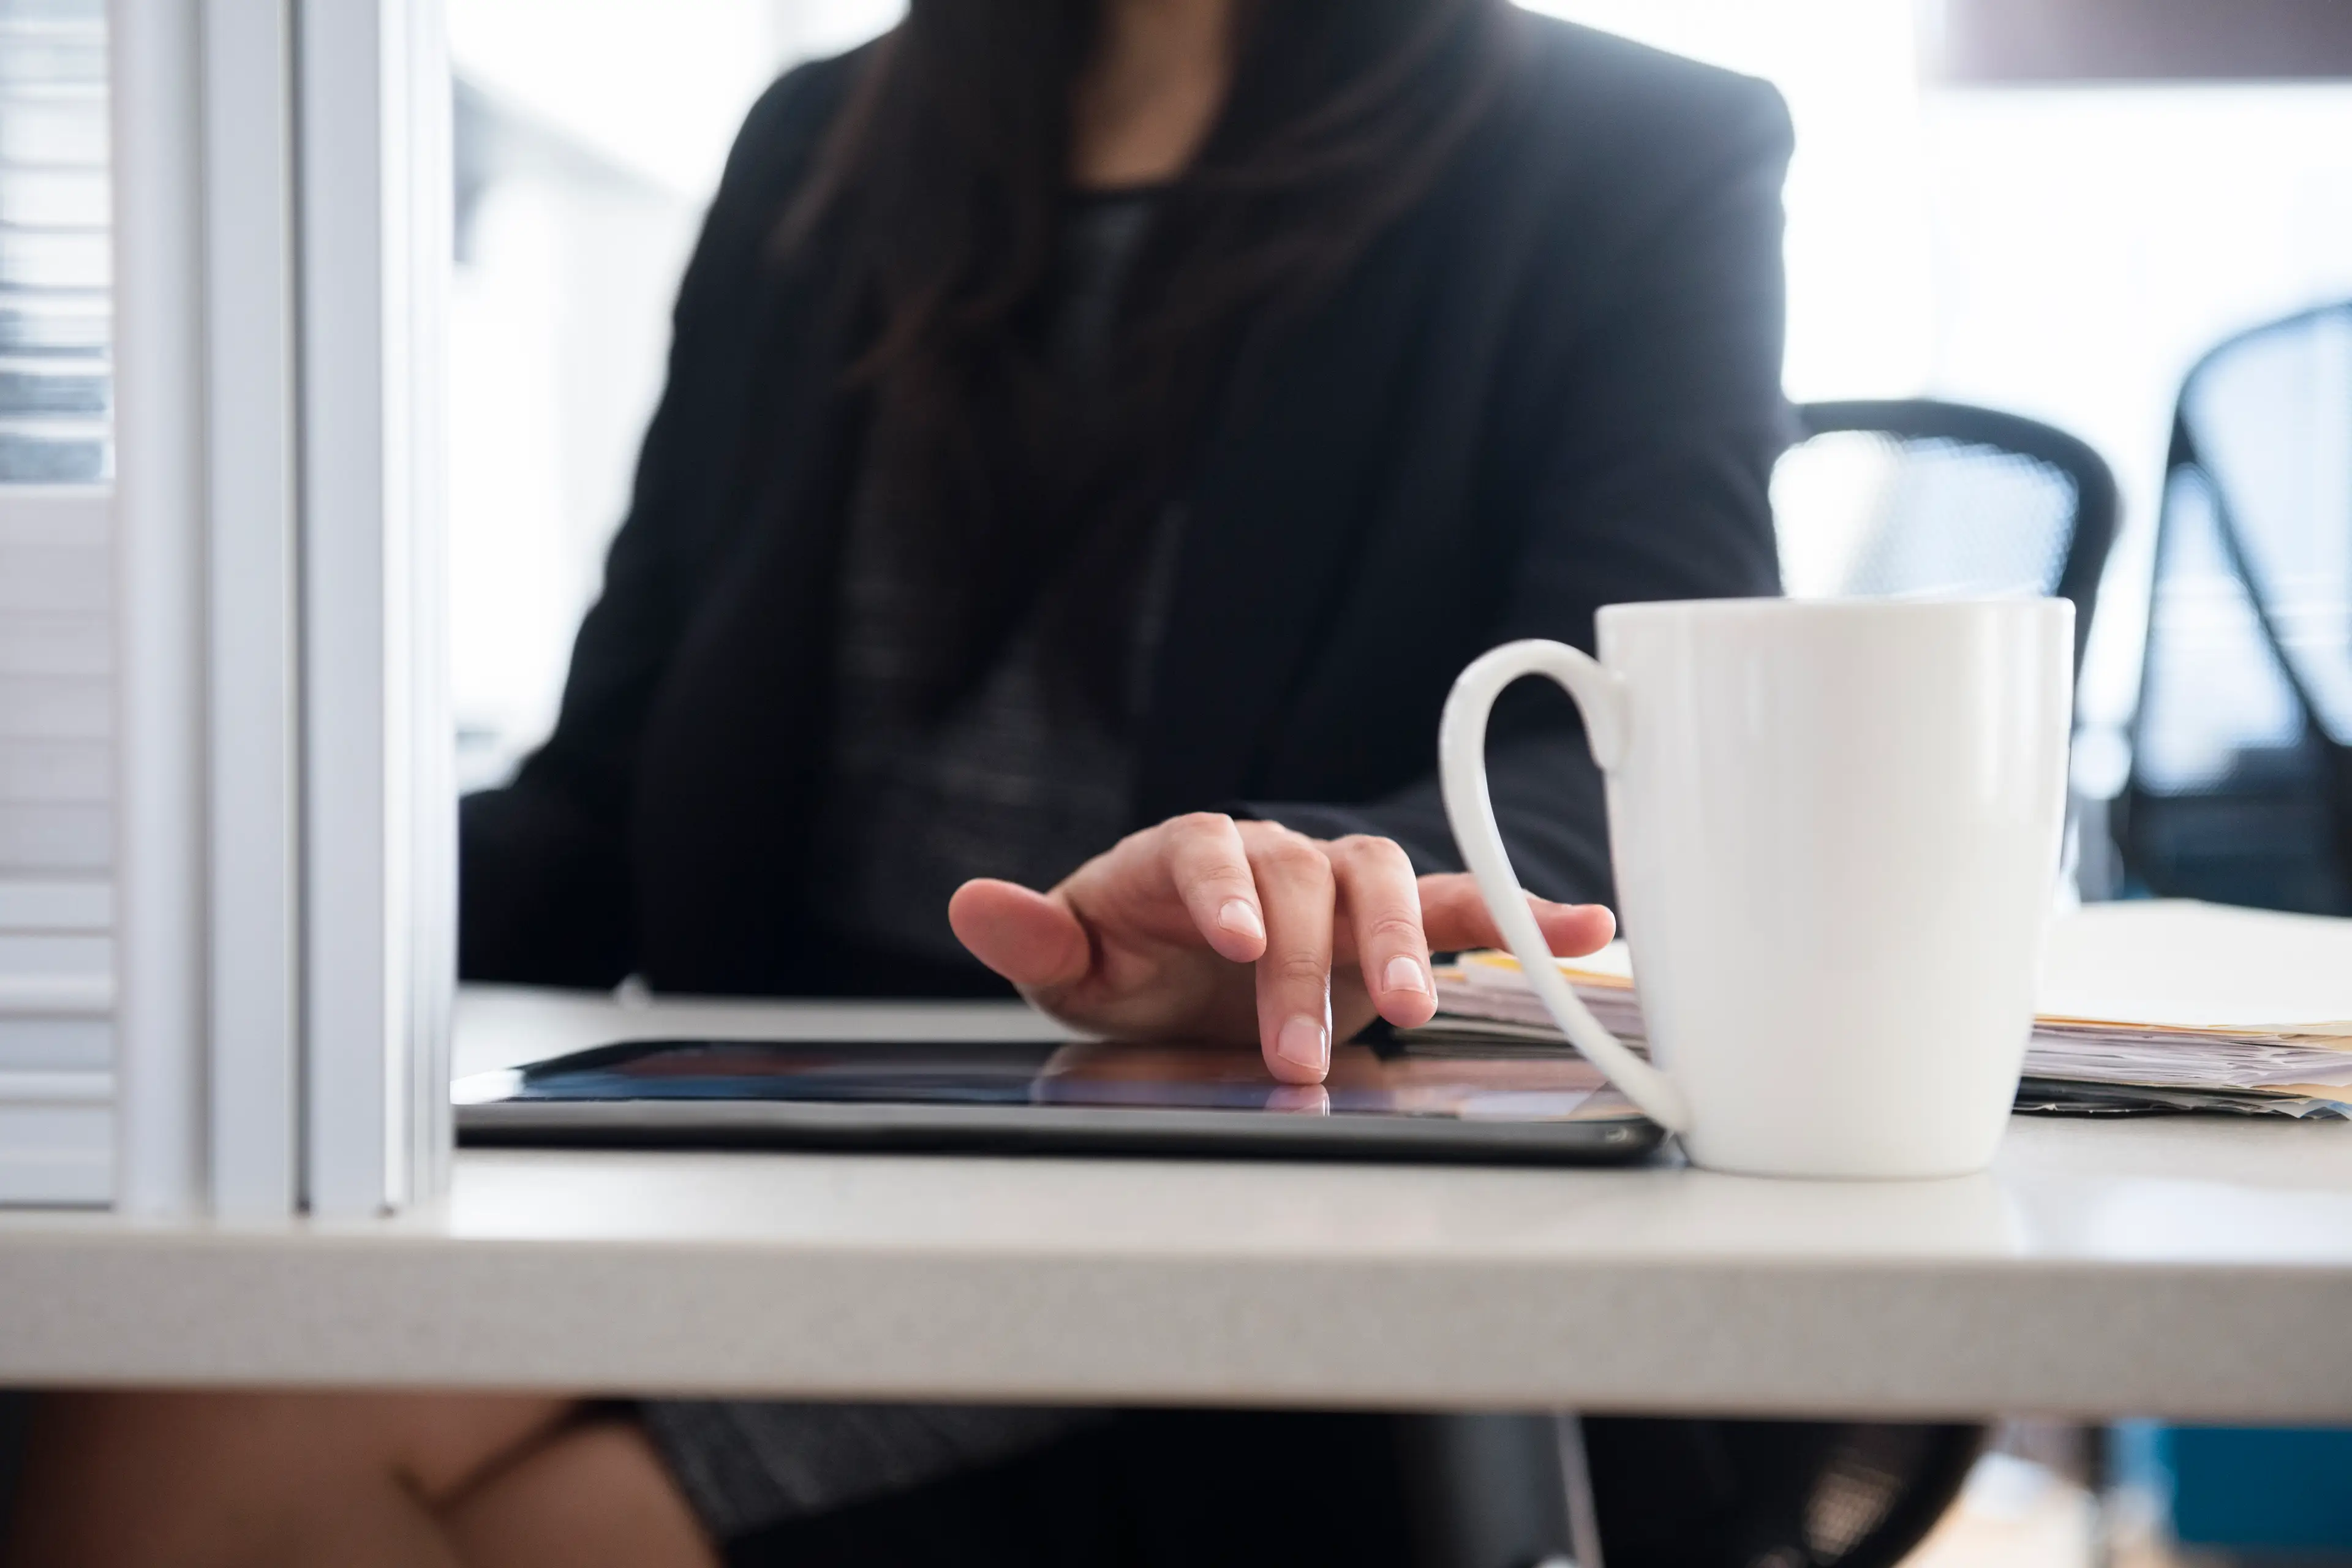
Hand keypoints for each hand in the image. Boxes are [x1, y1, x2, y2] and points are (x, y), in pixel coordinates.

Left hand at [947, 813, 1614, 1083]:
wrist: (1182, 979)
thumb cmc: (1126, 966)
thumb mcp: (1068, 967)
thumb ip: (1031, 936)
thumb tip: (970, 900)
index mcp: (1183, 857)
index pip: (1204, 849)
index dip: (1224, 889)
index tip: (1235, 939)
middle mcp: (1269, 858)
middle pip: (1299, 880)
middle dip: (1301, 965)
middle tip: (1294, 1050)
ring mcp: (1336, 888)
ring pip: (1382, 884)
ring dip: (1403, 943)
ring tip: (1414, 1008)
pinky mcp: (1392, 925)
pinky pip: (1463, 907)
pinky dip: (1523, 917)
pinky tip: (1584, 931)